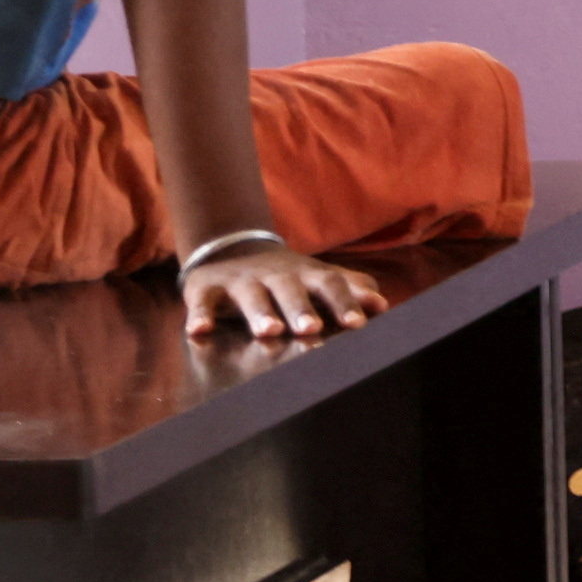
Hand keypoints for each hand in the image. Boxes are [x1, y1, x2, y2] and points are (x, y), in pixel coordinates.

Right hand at [186, 241, 387, 341]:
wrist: (235, 249)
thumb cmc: (291, 278)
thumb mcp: (321, 279)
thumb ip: (351, 290)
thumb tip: (382, 305)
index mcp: (309, 275)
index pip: (331, 285)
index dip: (345, 302)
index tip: (357, 323)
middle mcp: (277, 276)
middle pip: (291, 290)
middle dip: (301, 308)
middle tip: (311, 329)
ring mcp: (242, 281)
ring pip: (251, 295)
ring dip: (259, 312)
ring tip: (268, 331)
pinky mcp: (207, 287)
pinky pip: (202, 301)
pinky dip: (200, 315)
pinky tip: (199, 331)